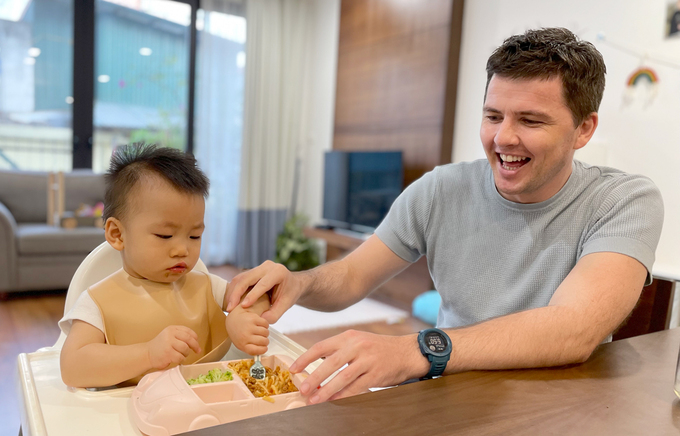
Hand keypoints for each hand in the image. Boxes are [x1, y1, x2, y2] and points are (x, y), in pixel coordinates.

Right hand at [146, 325, 200, 369]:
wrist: (147, 354)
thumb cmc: (160, 346)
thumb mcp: (169, 336)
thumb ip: (180, 335)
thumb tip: (196, 341)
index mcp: (171, 329)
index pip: (188, 331)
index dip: (195, 337)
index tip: (197, 342)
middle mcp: (170, 334)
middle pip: (189, 339)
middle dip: (195, 345)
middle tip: (197, 351)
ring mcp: (168, 344)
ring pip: (185, 348)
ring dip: (186, 354)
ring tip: (181, 355)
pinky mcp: (168, 353)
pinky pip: (180, 357)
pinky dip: (181, 359)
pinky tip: (177, 359)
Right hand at [226, 260, 304, 323]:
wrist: (293, 283)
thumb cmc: (290, 293)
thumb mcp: (287, 304)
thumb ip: (275, 313)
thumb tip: (261, 320)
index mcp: (278, 272)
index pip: (262, 284)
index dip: (252, 295)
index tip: (243, 306)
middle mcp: (267, 266)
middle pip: (247, 278)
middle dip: (236, 293)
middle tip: (230, 308)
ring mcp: (258, 267)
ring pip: (240, 278)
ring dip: (232, 292)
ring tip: (228, 307)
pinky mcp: (252, 271)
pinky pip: (240, 280)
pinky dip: (233, 291)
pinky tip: (231, 302)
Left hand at [226, 307, 269, 355]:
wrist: (233, 319)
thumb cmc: (237, 333)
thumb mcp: (240, 344)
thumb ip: (250, 348)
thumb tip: (261, 351)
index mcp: (242, 345)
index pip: (257, 350)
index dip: (263, 350)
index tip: (264, 348)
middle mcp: (245, 336)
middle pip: (264, 341)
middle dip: (265, 341)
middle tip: (263, 338)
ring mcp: (249, 327)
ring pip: (266, 332)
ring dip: (265, 332)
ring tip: (260, 331)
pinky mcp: (253, 318)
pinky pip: (266, 324)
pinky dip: (265, 325)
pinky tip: (260, 325)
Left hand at [289, 330, 428, 403]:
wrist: (406, 352)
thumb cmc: (378, 348)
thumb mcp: (358, 341)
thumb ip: (339, 350)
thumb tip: (314, 363)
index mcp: (348, 337)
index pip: (321, 346)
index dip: (305, 358)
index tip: (293, 369)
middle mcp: (357, 346)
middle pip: (330, 363)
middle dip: (313, 377)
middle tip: (302, 389)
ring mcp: (368, 360)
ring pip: (342, 377)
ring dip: (326, 390)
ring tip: (314, 399)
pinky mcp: (377, 374)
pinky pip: (357, 387)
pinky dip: (344, 395)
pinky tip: (334, 400)